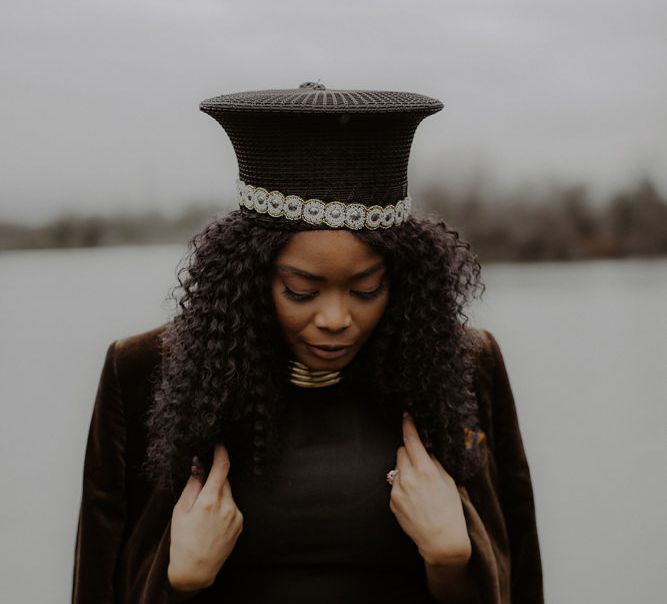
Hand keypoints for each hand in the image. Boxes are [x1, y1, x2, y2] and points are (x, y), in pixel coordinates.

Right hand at [167, 443, 243, 591]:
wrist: (196, 570)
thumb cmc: (183, 541)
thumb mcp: (180, 510)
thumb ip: (192, 486)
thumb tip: (199, 467)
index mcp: (210, 501)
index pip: (222, 467)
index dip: (221, 452)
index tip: (219, 444)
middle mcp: (227, 506)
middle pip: (224, 481)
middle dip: (214, 481)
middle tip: (201, 493)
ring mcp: (236, 515)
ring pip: (228, 494)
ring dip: (219, 496)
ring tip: (205, 515)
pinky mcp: (240, 523)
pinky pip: (232, 507)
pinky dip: (224, 508)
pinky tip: (212, 523)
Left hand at [388, 413, 471, 565]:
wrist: (441, 541)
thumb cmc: (450, 511)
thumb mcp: (449, 481)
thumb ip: (434, 463)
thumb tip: (425, 450)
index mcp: (425, 471)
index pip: (412, 440)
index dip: (408, 426)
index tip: (406, 416)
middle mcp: (408, 478)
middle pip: (402, 451)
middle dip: (410, 451)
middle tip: (421, 463)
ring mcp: (397, 490)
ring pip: (397, 467)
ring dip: (406, 469)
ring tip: (420, 486)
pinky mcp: (392, 501)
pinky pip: (395, 484)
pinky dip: (403, 485)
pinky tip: (415, 498)